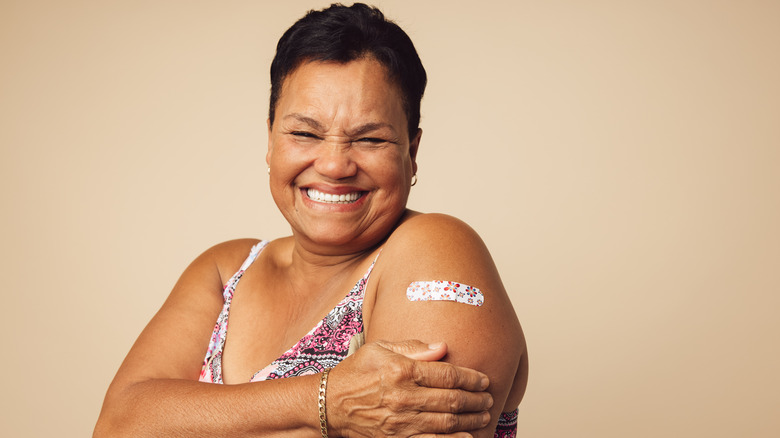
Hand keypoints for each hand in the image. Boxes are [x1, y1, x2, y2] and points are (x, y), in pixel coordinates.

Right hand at [326, 340, 492, 436]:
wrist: (330, 404)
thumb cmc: (356, 372)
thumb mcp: (380, 348)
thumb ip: (413, 348)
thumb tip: (443, 347)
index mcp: (401, 371)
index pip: (447, 375)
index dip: (470, 378)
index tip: (483, 379)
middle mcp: (403, 397)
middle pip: (451, 400)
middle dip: (475, 400)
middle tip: (488, 398)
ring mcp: (401, 422)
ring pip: (446, 423)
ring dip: (470, 420)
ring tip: (484, 416)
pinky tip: (466, 437)